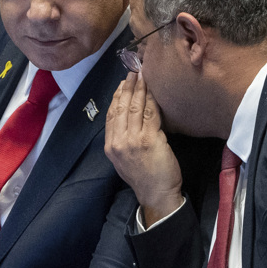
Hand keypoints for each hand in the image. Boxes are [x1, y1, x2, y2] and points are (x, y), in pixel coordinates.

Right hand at [104, 72, 182, 223]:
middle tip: (133, 73)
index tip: (122, 84)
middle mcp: (118, 142)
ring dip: (140, 90)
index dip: (116, 97)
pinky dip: (153, 100)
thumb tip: (128, 117)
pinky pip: (151, 115)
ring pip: (135, 108)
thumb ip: (123, 140)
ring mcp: (133, 140)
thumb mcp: (124, 159)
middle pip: (121, 107)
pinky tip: (155, 92)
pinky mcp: (150, 140)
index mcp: (110, 146)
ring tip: (143, 76)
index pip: (111, 115)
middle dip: (128, 88)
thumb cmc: (143, 177)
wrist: (156, 194)